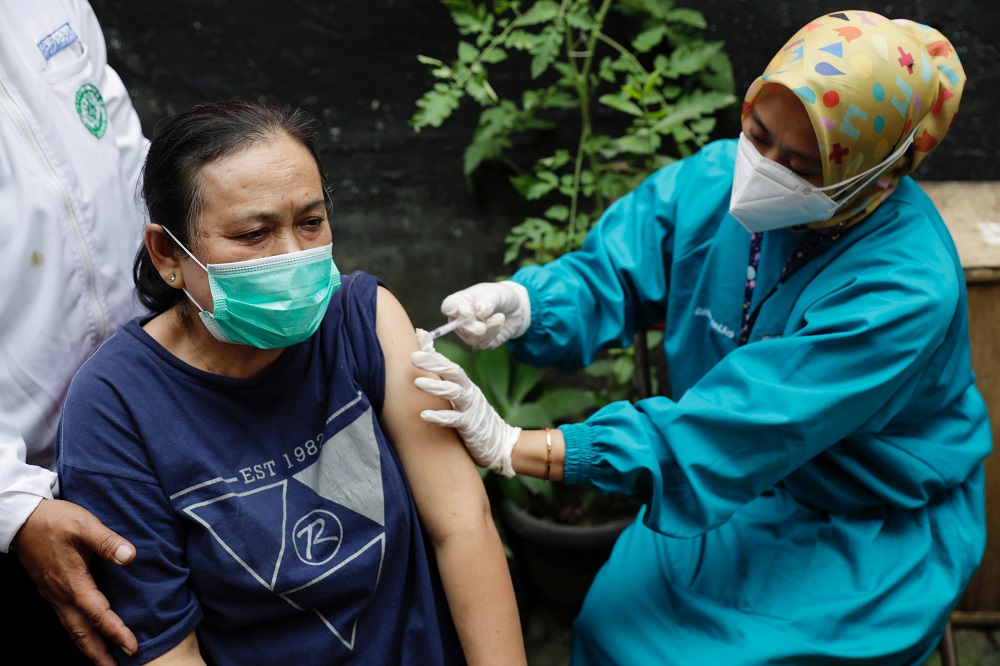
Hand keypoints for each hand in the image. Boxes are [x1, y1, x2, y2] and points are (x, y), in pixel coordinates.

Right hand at [13, 498, 137, 663]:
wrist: (22, 519)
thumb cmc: (55, 520)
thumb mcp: (84, 525)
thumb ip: (108, 542)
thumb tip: (130, 557)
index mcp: (73, 582)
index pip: (99, 614)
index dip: (116, 632)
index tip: (132, 647)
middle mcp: (61, 594)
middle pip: (81, 633)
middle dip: (99, 654)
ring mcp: (53, 595)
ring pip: (72, 629)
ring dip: (88, 647)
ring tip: (104, 662)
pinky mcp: (50, 590)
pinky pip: (65, 619)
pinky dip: (78, 633)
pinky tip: (85, 635)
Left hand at [411, 329, 519, 476]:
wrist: (500, 443)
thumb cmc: (473, 418)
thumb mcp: (459, 398)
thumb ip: (444, 382)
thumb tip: (425, 365)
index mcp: (464, 384)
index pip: (447, 363)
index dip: (433, 350)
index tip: (418, 335)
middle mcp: (468, 392)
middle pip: (452, 371)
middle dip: (434, 362)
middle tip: (414, 356)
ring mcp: (470, 408)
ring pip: (454, 392)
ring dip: (436, 386)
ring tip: (417, 382)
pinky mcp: (470, 426)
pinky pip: (454, 419)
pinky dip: (440, 416)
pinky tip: (424, 415)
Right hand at [440, 281, 530, 348]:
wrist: (516, 308)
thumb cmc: (500, 296)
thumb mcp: (495, 294)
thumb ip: (486, 302)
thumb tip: (479, 312)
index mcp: (459, 301)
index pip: (448, 307)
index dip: (454, 311)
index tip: (468, 312)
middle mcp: (459, 318)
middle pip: (457, 327)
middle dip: (472, 328)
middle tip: (483, 327)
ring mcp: (468, 331)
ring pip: (471, 338)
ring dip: (489, 329)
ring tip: (500, 317)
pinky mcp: (479, 341)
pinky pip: (482, 344)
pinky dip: (493, 334)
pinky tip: (499, 323)